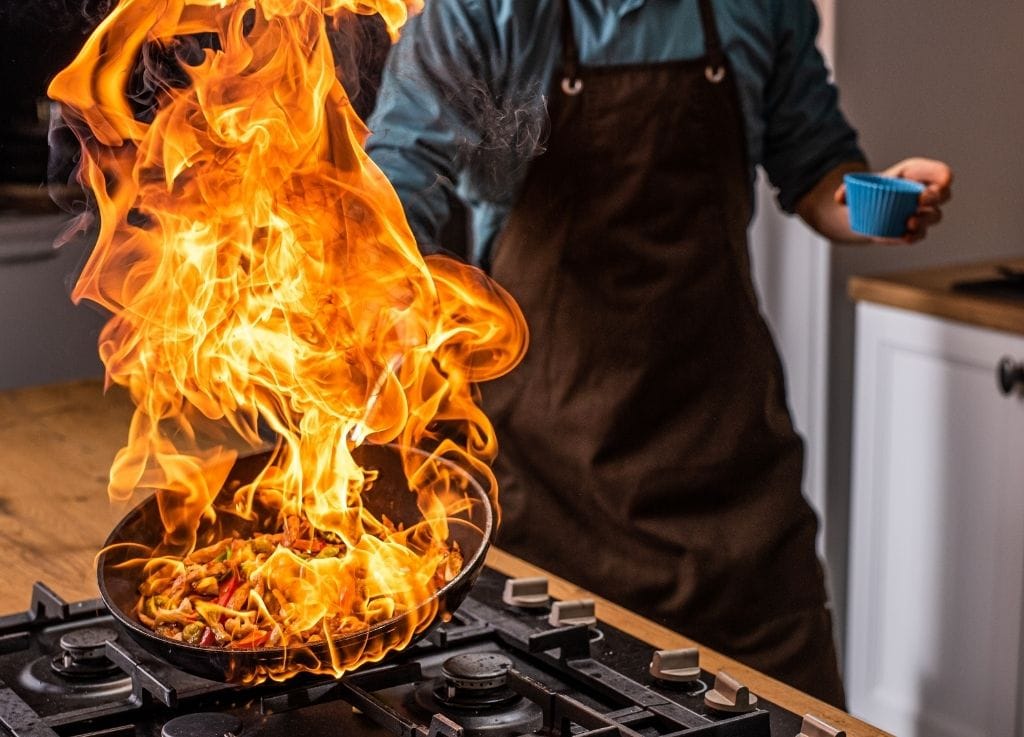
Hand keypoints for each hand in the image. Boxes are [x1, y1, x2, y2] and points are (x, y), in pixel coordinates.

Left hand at [834, 157, 952, 243]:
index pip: (941, 173)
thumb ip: (847, 189)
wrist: (866, 210)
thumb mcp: (859, 185)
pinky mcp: (915, 230)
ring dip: (924, 219)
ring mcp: (923, 213)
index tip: (934, 184)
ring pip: (934, 216)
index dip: (942, 177)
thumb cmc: (870, 191)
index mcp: (918, 174)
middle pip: (943, 194)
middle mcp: (926, 193)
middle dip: (935, 197)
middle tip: (919, 200)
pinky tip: (904, 236)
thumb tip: (840, 197)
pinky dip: (913, 236)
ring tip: (910, 222)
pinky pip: (919, 235)